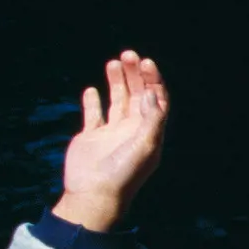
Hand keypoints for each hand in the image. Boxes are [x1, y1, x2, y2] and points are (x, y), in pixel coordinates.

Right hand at [52, 51, 169, 232]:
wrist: (94, 193)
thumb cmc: (124, 173)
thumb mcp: (145, 145)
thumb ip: (151, 119)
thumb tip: (151, 92)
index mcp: (150, 132)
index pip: (156, 100)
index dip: (153, 80)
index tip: (146, 63)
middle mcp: (133, 130)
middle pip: (137, 95)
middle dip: (135, 75)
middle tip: (128, 54)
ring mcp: (112, 133)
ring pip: (117, 101)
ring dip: (116, 81)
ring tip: (113, 62)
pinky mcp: (92, 137)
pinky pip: (94, 114)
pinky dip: (93, 101)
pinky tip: (92, 89)